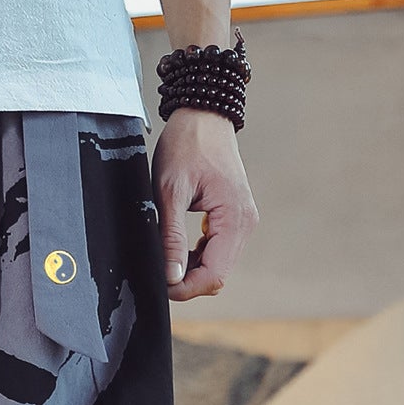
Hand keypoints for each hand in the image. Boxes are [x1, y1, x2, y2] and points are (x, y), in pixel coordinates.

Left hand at [152, 109, 258, 300]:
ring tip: (166, 256)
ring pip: (217, 266)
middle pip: (217, 276)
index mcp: (234, 218)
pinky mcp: (234, 219)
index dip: (185, 288)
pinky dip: (197, 257)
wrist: (204, 116)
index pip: (214, 276)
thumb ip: (171, 237)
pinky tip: (178, 248)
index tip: (160, 284)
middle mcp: (245, 224)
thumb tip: (171, 276)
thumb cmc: (187, 145)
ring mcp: (242, 222)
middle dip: (186, 281)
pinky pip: (217, 252)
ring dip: (191, 270)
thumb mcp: (170, 192)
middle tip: (158, 271)